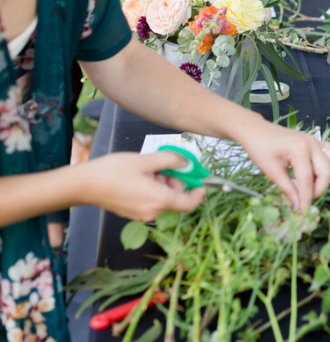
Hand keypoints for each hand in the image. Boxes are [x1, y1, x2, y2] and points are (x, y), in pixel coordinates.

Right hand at [80, 152, 205, 220]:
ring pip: (163, 198)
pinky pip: (151, 201)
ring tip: (147, 169)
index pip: (189, 204)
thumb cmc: (114, 171)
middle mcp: (153, 211)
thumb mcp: (146, 160)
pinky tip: (139, 177)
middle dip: (175, 180)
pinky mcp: (132, 213)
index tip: (200, 180)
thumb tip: (186, 162)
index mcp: (159, 200)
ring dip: (162, 183)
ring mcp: (141, 214)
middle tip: (163, 165)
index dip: (198, 192)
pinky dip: (152, 189)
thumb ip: (171, 160)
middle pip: (175, 198)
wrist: (84, 185)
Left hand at [236, 122, 329, 210]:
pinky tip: (318, 173)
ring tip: (311, 186)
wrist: (256, 131)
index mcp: (299, 149)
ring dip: (325, 178)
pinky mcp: (316, 142)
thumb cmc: (259, 148)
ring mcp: (316, 141)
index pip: (306, 179)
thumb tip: (297, 207)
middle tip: (305, 200)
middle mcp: (312, 143)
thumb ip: (287, 189)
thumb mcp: (271, 171)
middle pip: (325, 172)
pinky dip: (329, 165)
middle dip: (318, 189)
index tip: (303, 212)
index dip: (306, 198)